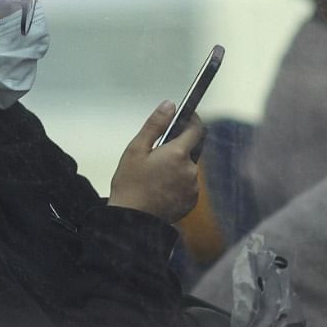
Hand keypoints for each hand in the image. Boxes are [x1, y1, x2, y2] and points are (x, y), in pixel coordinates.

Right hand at [109, 101, 203, 223]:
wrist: (131, 221)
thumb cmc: (129, 184)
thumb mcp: (136, 149)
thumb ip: (155, 125)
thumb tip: (170, 105)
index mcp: (178, 153)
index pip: (197, 128)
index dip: (192, 120)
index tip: (186, 117)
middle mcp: (191, 170)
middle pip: (192, 149)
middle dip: (179, 147)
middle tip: (157, 154)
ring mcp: (193, 187)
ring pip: (189, 168)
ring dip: (178, 166)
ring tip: (155, 176)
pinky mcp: (191, 201)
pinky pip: (188, 184)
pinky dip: (178, 182)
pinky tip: (160, 188)